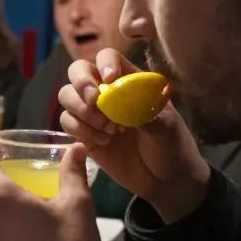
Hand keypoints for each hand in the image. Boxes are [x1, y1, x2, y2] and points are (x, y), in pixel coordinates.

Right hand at [57, 48, 210, 222]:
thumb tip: (120, 102)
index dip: (103, 64)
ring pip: (67, 96)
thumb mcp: (168, 128)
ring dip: (81, 111)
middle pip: (78, 71)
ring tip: (107, 130)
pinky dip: (79, 130)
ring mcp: (93, 114)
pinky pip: (66, 122)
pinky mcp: (83, 134)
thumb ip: (145, 112)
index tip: (109, 81)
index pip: (108, 57)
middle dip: (81, 84)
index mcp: (130, 82)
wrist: (166, 182)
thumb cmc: (173, 148)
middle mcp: (107, 93)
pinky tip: (102, 142)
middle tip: (95, 102)